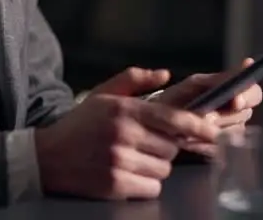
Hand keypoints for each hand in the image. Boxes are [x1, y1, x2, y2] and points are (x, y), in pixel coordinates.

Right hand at [34, 67, 218, 199]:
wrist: (46, 157)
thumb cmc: (79, 125)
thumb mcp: (103, 94)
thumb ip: (134, 80)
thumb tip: (165, 74)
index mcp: (124, 110)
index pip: (173, 119)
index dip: (198, 127)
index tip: (215, 132)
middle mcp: (123, 135)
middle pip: (170, 148)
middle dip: (163, 148)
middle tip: (144, 145)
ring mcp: (119, 161)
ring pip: (163, 170)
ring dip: (154, 167)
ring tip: (132, 159)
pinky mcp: (114, 185)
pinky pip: (150, 188)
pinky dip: (145, 185)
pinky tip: (127, 174)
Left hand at [152, 59, 262, 157]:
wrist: (158, 121)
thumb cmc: (180, 97)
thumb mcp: (197, 84)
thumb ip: (222, 78)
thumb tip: (249, 63)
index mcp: (235, 92)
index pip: (255, 94)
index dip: (247, 97)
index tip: (235, 102)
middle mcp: (238, 113)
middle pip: (245, 115)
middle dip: (225, 115)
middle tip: (205, 117)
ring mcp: (231, 131)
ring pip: (234, 132)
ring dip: (213, 130)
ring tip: (192, 127)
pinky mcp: (221, 148)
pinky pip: (221, 148)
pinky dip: (205, 144)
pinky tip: (190, 140)